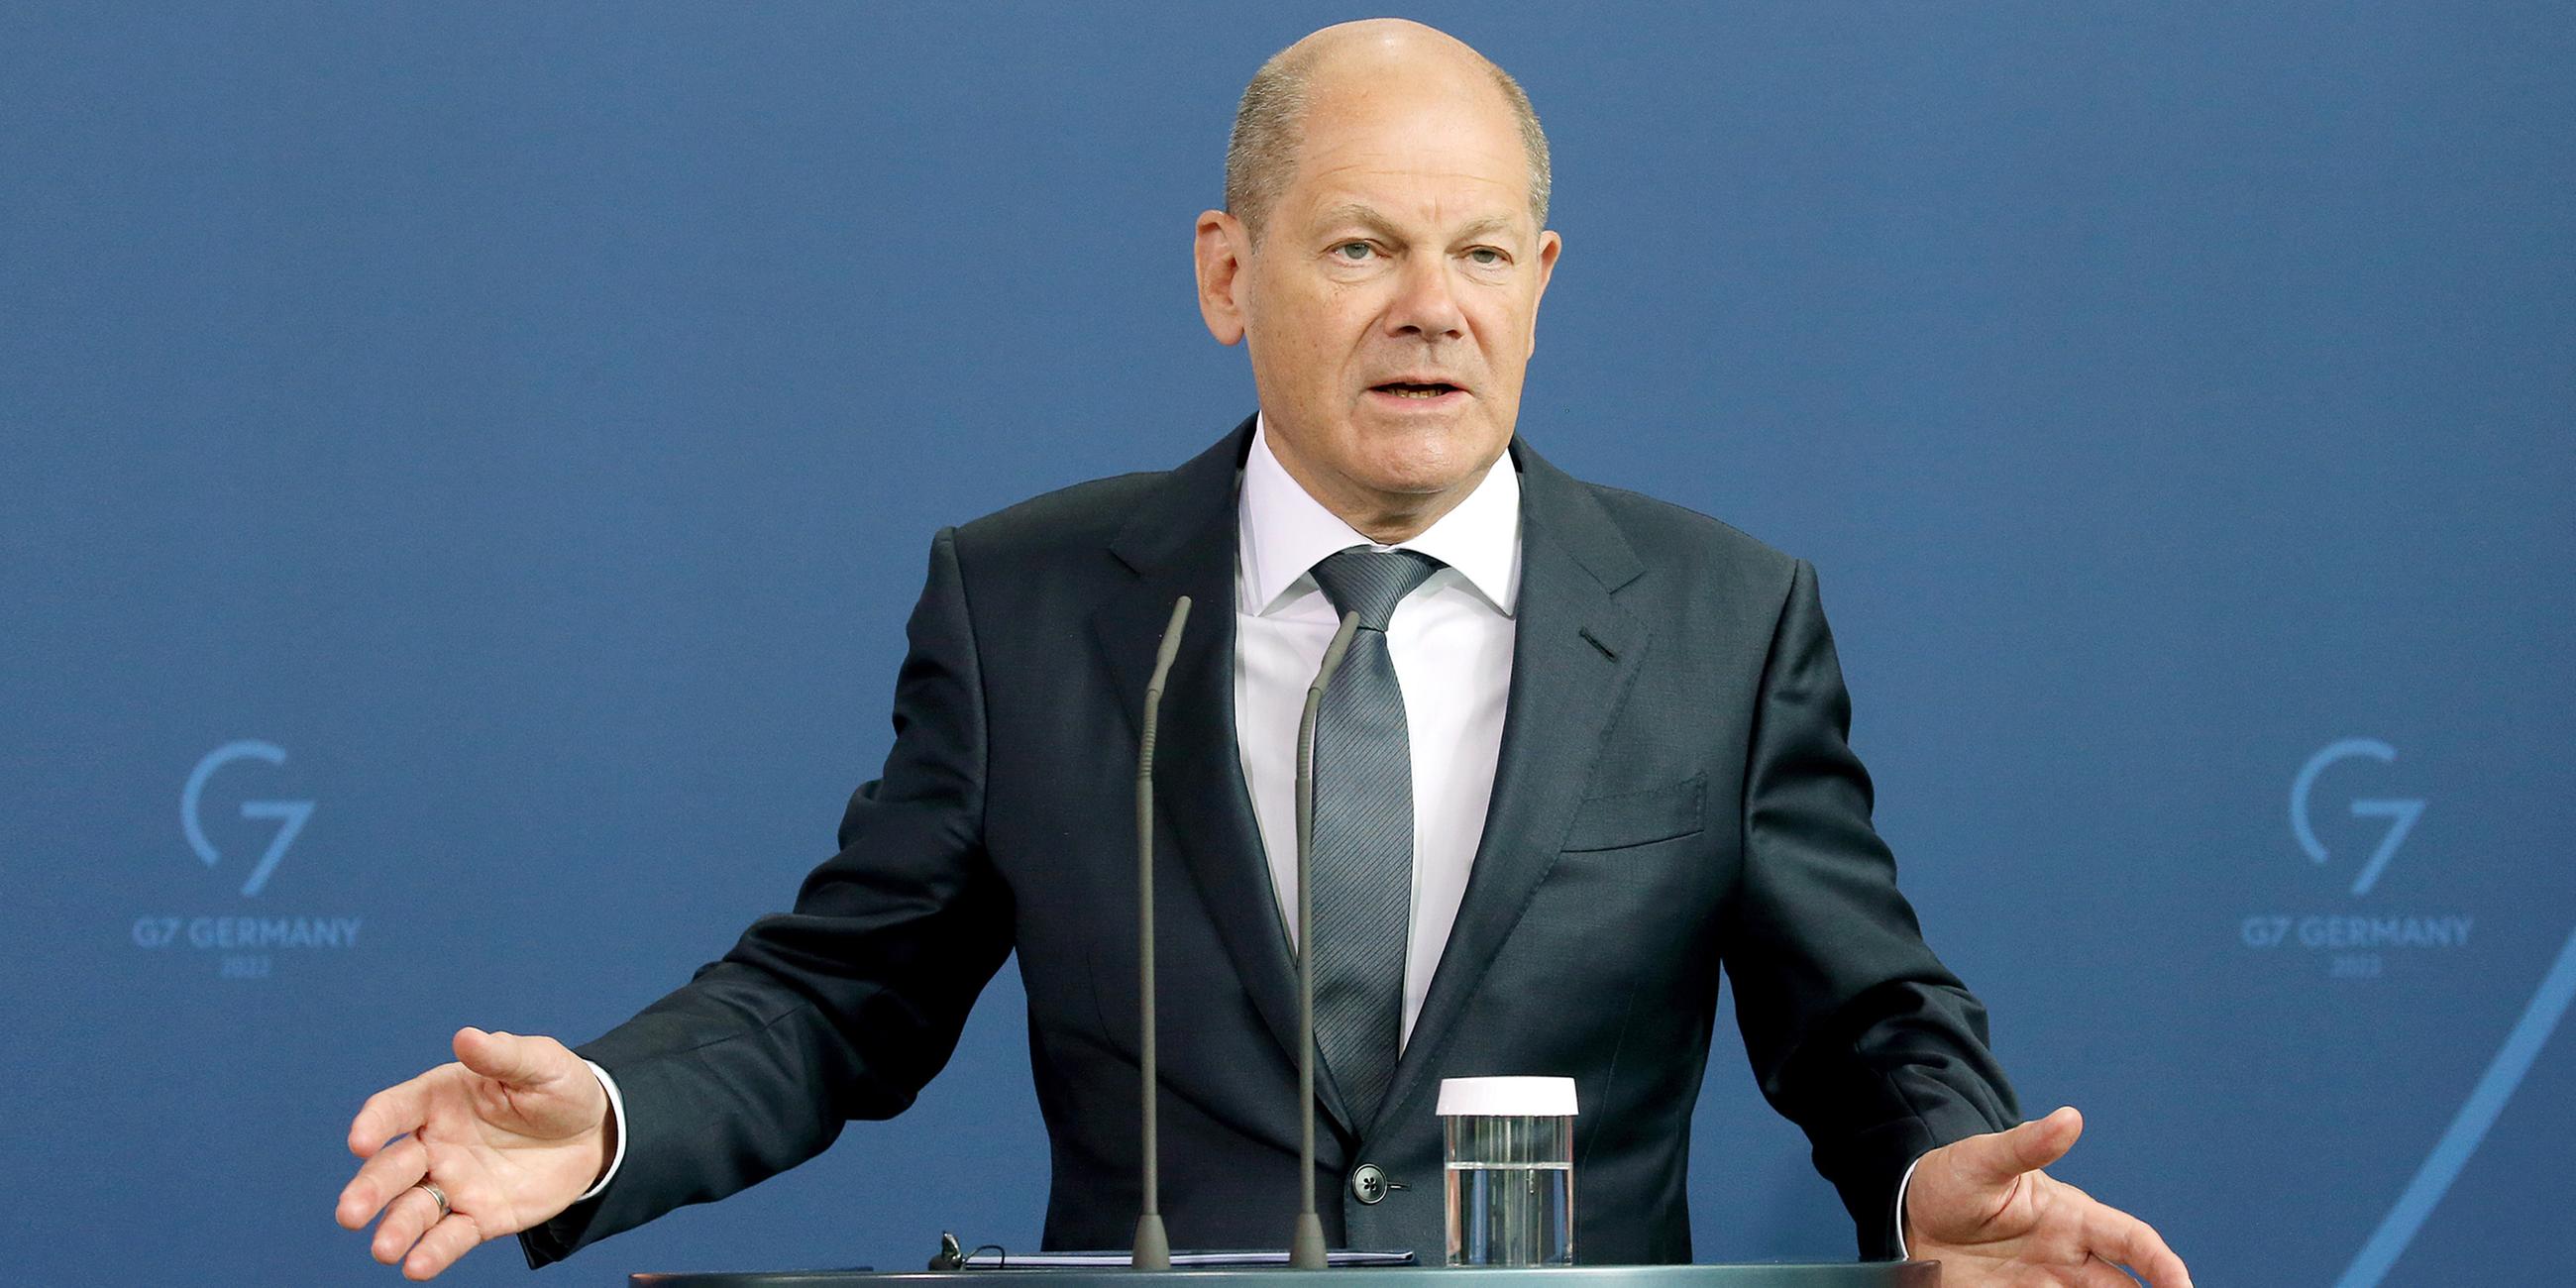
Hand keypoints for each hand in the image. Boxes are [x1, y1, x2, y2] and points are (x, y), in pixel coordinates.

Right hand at [335, 1027, 612, 1279]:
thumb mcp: (540, 1063)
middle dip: (369, 1189)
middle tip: (351, 1213)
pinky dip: (433, 1253)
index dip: (374, 1124)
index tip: (361, 1141)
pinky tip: (417, 1267)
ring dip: (395, 1228)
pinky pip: (450, 1237)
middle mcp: (434, 1144)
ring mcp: (453, 1183)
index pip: (395, 1109)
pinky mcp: (478, 1217)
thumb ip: (503, 1055)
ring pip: (412, 1208)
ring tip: (385, 1250)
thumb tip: (466, 1037)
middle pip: (392, 1167)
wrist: (594, 1134)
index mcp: (439, 1099)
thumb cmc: (558, 1088)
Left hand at [1904, 1106, 2191, 1287]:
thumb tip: (2070, 1118)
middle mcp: (2067, 1258)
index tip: (2182, 1286)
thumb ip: (2026, 1145)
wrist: (1908, 1213)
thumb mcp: (1983, 1160)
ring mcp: (2044, 1285)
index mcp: (2071, 1217)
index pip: (2133, 1241)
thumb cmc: (1953, 1179)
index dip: (2163, 1264)